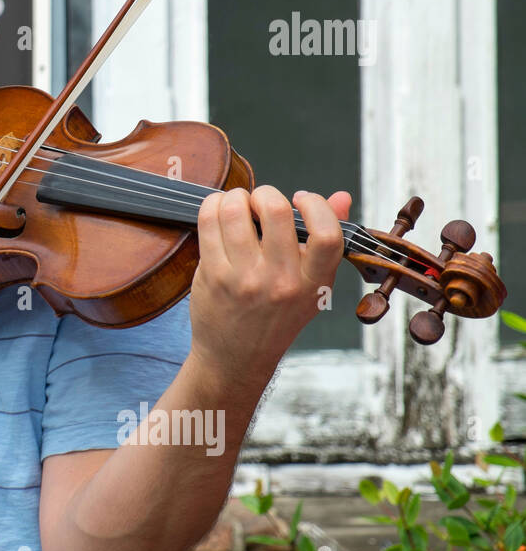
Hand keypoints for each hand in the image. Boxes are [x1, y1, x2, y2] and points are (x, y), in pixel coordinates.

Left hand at [188, 185, 351, 394]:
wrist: (236, 358)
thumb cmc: (276, 317)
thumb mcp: (311, 286)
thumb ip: (325, 240)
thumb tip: (341, 196)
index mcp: (313, 282)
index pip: (327, 234)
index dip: (315, 204)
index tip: (301, 199)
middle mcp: (281, 281)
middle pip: (275, 210)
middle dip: (265, 193)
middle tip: (259, 201)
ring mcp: (244, 278)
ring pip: (235, 211)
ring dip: (234, 197)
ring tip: (237, 205)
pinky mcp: (213, 276)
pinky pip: (209, 223)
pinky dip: (212, 207)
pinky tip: (217, 212)